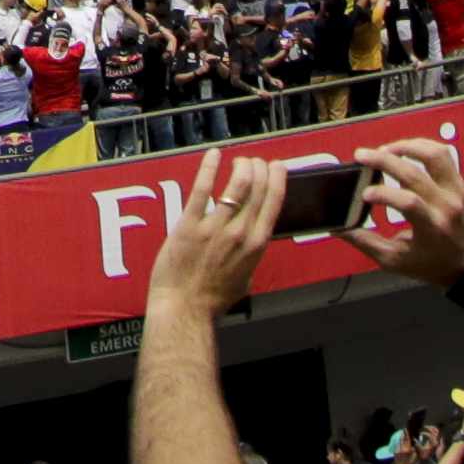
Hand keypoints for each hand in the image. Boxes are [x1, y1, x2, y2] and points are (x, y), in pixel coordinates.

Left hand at [149, 153, 297, 319]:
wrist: (186, 309)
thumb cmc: (213, 299)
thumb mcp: (246, 277)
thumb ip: (251, 255)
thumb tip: (252, 242)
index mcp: (256, 245)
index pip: (274, 202)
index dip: (278, 179)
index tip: (277, 167)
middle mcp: (239, 234)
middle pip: (257, 188)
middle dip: (259, 168)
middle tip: (254, 161)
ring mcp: (214, 228)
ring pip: (235, 186)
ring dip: (241, 166)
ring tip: (238, 161)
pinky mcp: (189, 226)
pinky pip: (201, 190)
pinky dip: (209, 168)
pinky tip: (213, 155)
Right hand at [348, 139, 463, 293]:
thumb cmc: (429, 264)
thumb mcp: (394, 260)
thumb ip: (365, 243)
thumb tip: (338, 228)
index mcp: (432, 229)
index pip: (410, 203)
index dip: (384, 194)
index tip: (364, 195)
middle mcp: (447, 207)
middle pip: (416, 174)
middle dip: (385, 161)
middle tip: (362, 156)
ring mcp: (456, 192)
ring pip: (434, 155)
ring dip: (407, 147)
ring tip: (385, 150)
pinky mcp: (457, 183)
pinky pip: (442, 155)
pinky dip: (421, 147)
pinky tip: (403, 149)